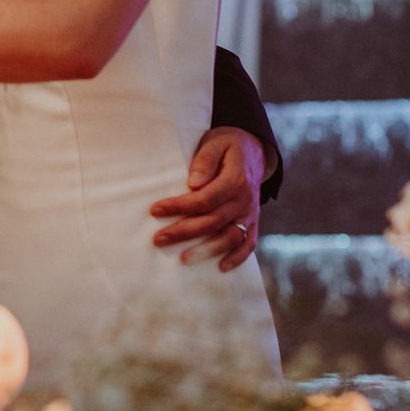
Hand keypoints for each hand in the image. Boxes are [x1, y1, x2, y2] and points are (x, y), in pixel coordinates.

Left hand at [150, 126, 262, 270]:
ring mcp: (250, 213)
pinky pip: (248, 243)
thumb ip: (205, 161)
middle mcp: (244, 200)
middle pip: (212, 221)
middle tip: (158, 239)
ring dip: (206, 250)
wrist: (254, 150)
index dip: (179, 206)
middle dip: (184, 232)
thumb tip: (193, 184)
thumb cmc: (227, 146)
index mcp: (235, 180)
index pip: (204, 199)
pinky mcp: (253, 222)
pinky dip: (237, 257)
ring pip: (229, 237)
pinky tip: (220, 267)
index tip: (155, 210)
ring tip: (183, 259)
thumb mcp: (215, 143)